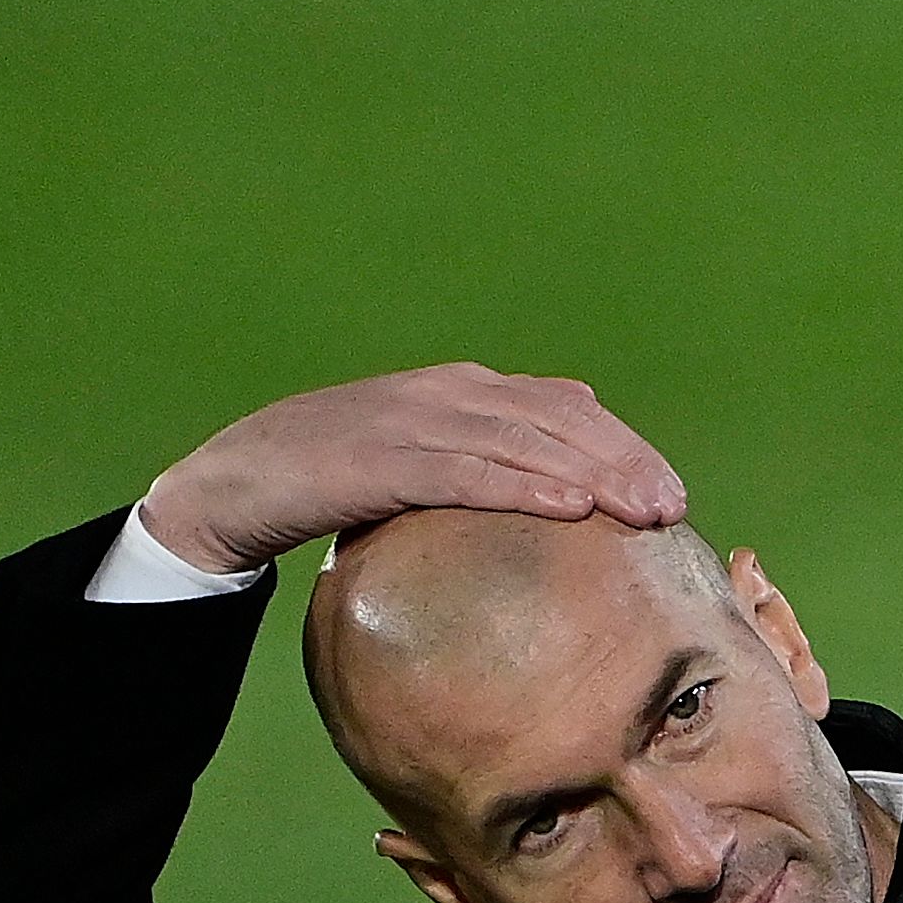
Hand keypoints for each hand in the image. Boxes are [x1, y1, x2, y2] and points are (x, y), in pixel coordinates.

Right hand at [135, 364, 687, 572]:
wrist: (231, 482)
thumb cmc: (332, 480)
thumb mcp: (420, 465)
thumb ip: (482, 462)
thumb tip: (560, 482)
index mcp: (461, 391)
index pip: (564, 407)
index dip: (623, 446)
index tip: (670, 493)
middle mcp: (445, 394)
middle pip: (557, 419)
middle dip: (623, 462)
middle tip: (672, 509)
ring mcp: (410, 421)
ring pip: (521, 441)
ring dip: (591, 475)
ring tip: (640, 511)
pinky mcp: (376, 460)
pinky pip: (462, 473)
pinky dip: (521, 487)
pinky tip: (568, 509)